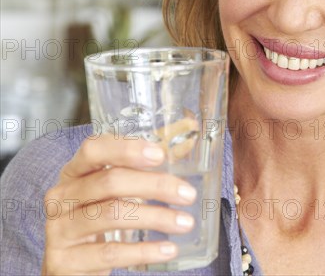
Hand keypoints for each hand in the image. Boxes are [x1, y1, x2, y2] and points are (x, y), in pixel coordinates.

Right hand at [42, 134, 197, 274]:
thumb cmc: (96, 217)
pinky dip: (144, 251)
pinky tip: (168, 249)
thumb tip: (187, 138)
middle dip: (154, 185)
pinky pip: (111, 253)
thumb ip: (143, 166)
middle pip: (109, 182)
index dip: (126, 149)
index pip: (93, 149)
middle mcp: (62, 197)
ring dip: (155, 217)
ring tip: (185, 222)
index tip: (160, 154)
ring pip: (112, 215)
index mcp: (74, 172)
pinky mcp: (66, 261)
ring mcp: (60, 230)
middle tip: (187, 194)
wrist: (66, 266)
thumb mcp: (111, 191)